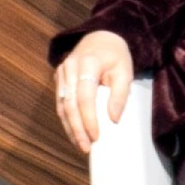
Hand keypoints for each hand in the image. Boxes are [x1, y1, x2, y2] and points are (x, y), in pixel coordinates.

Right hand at [49, 32, 137, 148]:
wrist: (101, 37)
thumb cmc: (115, 56)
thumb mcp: (125, 71)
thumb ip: (120, 94)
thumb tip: (113, 119)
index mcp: (87, 63)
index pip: (84, 95)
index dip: (88, 118)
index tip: (96, 136)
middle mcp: (70, 67)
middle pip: (69, 103)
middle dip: (77, 128)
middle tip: (86, 147)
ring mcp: (62, 72)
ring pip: (61, 105)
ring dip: (70, 127)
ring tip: (80, 145)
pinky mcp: (59, 79)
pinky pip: (60, 102)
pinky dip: (67, 120)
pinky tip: (74, 133)